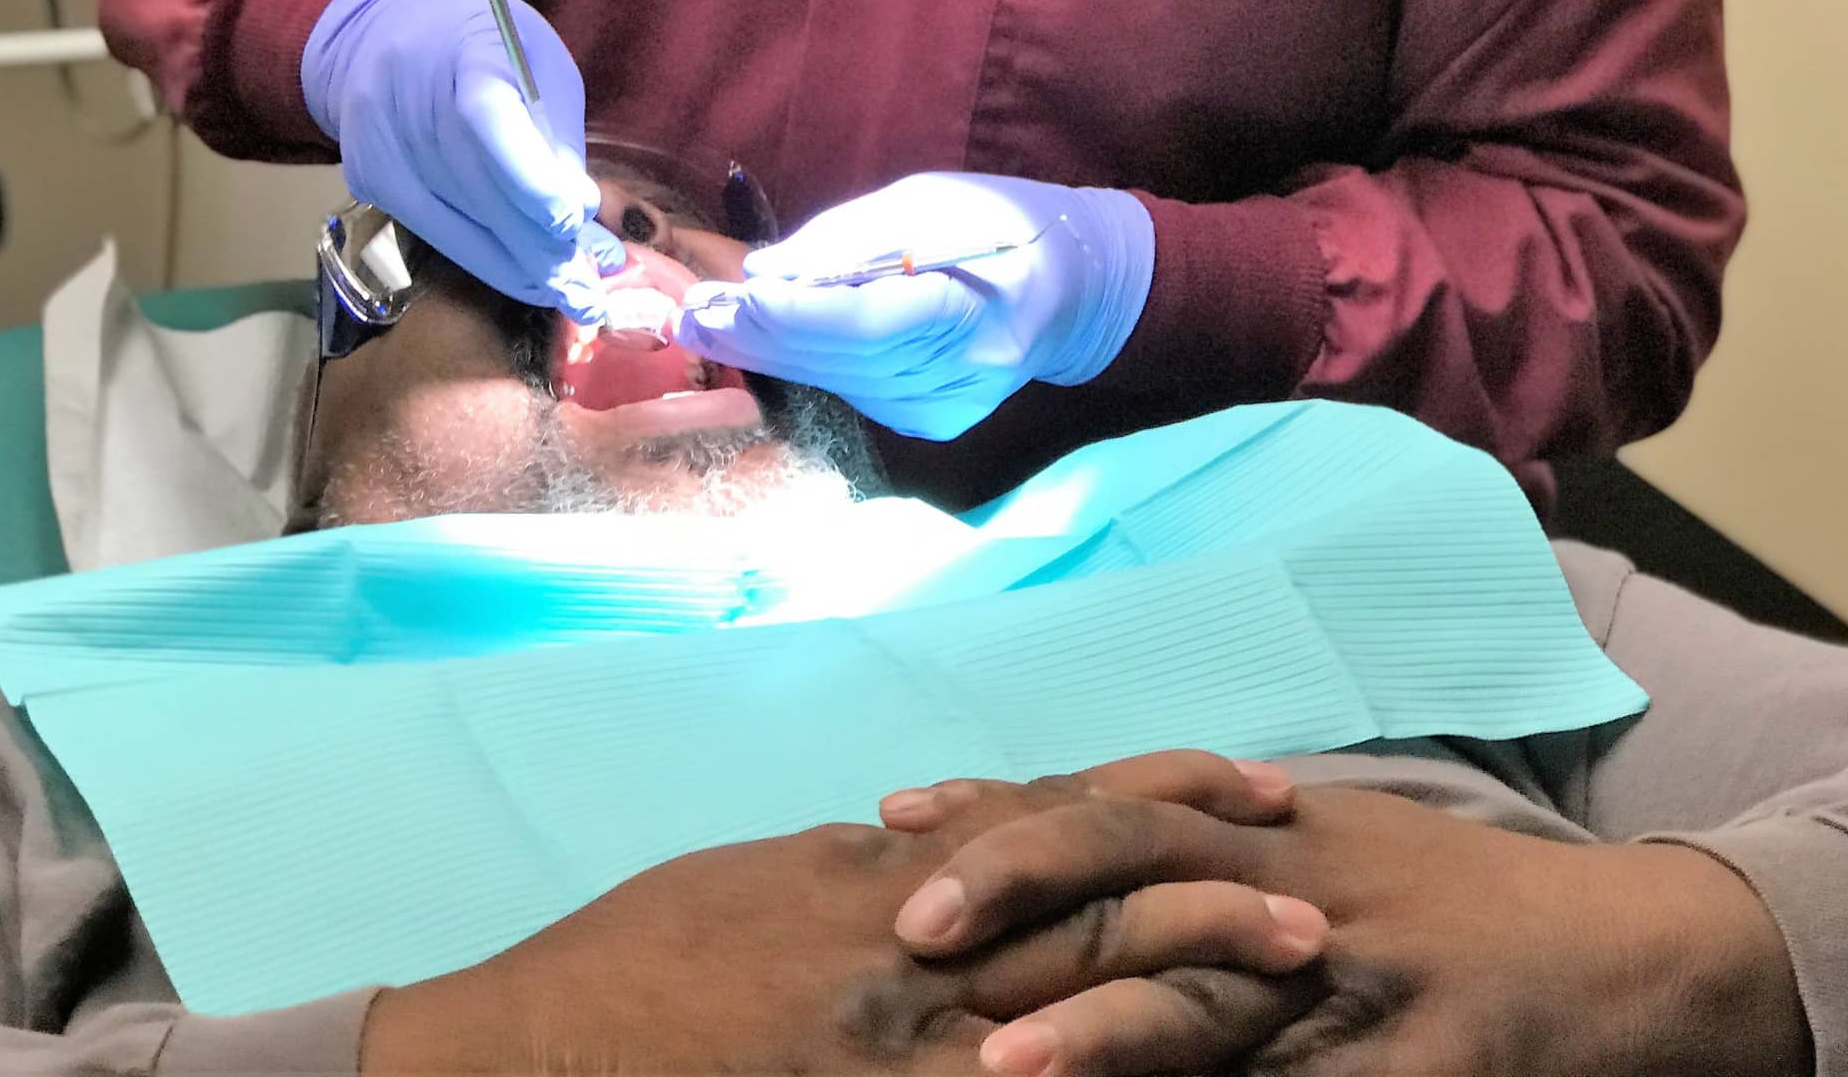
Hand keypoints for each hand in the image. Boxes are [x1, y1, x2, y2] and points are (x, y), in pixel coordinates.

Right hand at [301, 0, 619, 319]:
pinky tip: (520, 275)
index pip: (488, 115)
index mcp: (462, 49)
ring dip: (513, 266)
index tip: (571, 220)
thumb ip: (556, 134)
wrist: (386, 31)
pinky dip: (480, 257)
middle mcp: (406, 95)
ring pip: (451, 222)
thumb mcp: (539, 67)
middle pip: (472, 184)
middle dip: (534, 243)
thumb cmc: (484, 47)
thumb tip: (579, 215)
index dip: (528, 174)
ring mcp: (377, 140)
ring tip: (567, 293)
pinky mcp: (366, 178)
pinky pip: (431, 229)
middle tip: (588, 285)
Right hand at [359, 757, 1317, 1076]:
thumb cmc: (639, 962)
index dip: (1163, 805)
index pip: (1058, 824)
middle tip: (1314, 910)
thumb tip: (936, 835)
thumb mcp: (762, 878)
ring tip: (1288, 998)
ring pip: (1076, 1014)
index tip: (1253, 797)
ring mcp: (898, 1048)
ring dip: (1189, 1006)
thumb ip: (866, 865)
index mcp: (888, 872)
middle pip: (1092, 914)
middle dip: (1208, 909)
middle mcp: (910, 948)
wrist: (533, 1054)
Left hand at [674, 172, 1153, 437]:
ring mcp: (947, 409)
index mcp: (975, 314)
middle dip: (759, 335)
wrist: (1074, 291)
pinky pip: (852, 389)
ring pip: (837, 381)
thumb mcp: (931, 202)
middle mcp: (960, 377)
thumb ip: (848, 238)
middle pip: (840, 361)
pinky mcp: (933, 423)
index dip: (794, 315)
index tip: (731, 298)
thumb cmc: (1003, 224)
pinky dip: (806, 364)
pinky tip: (762, 341)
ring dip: (769, 353)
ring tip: (706, 324)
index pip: (868, 324)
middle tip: (690, 313)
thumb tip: (767, 270)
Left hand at [892, 777, 1811, 1076]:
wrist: (1625, 953)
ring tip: (1002, 1066)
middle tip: (910, 925)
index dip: (1003, 810)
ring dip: (1103, 1033)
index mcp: (1267, 826)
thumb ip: (1207, 846)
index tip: (892, 820)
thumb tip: (1070, 846)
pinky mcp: (1420, 1069)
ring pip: (1210, 996)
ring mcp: (1356, 978)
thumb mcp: (1326, 847)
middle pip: (1140, 862)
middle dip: (1023, 885)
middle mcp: (1295, 880)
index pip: (1110, 801)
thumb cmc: (1453, 902)